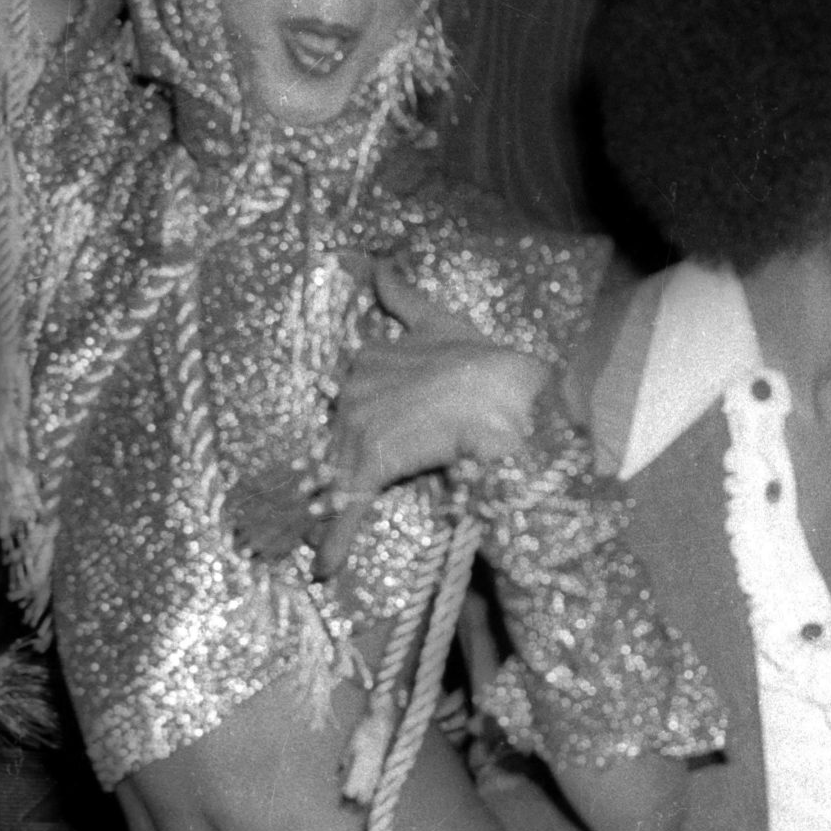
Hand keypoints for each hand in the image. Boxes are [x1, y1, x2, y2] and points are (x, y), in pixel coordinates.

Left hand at [314, 261, 552, 575]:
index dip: (363, 422)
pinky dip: (335, 541)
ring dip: (328, 512)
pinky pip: (346, 508)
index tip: (372, 441)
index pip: (350, 396)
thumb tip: (376, 263)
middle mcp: (354, 387)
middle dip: (341, 467)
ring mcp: (359, 426)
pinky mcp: (370, 464)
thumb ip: (406, 297)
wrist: (508, 395)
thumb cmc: (487, 362)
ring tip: (321, 543)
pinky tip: (325, 568)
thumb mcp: (444, 322)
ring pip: (336, 474)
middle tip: (344, 496)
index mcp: (370, 356)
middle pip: (337, 437)